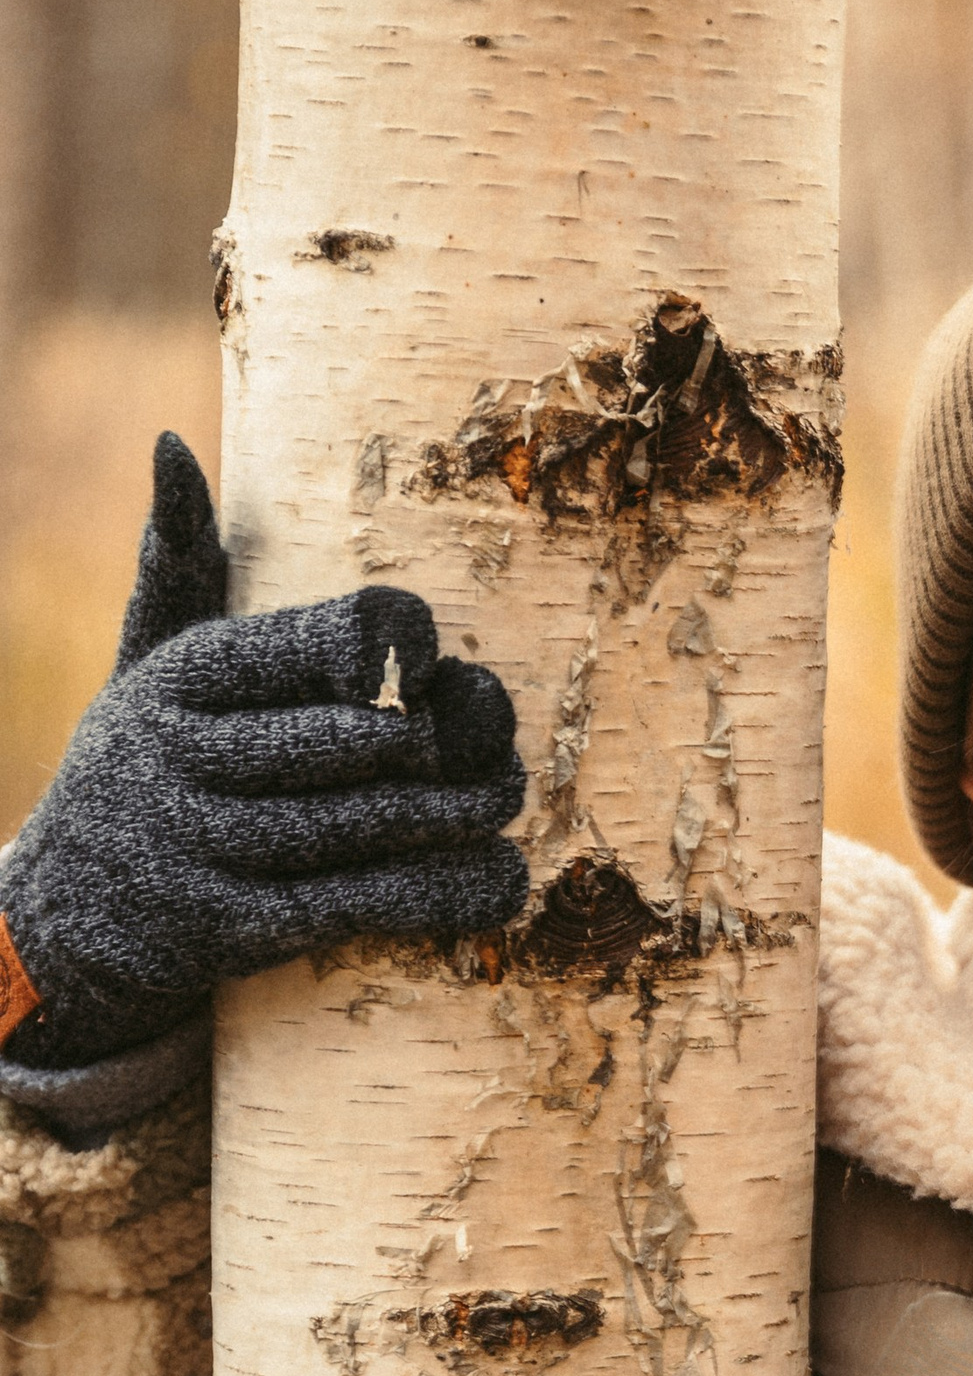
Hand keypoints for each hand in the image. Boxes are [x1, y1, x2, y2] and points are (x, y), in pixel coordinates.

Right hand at [0, 435, 527, 1069]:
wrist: (62, 913)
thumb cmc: (142, 756)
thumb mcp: (145, 656)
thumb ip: (175, 559)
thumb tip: (171, 447)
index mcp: (180, 679)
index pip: (305, 646)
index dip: (388, 647)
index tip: (432, 660)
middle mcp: (184, 761)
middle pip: (343, 741)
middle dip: (437, 741)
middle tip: (498, 739)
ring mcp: (204, 849)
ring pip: (356, 825)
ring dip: (452, 813)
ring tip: (506, 795)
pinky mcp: (231, 929)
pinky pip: (355, 905)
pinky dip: (440, 893)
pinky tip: (500, 876)